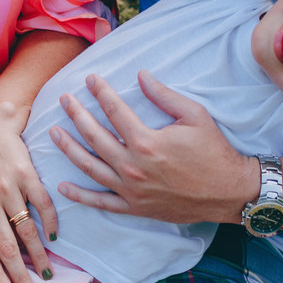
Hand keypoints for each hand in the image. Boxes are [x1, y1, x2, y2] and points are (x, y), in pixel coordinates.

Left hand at [49, 70, 255, 223]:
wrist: (228, 192)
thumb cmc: (214, 151)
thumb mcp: (195, 115)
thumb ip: (164, 95)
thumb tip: (141, 74)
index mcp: (147, 141)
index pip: (115, 111)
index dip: (100, 92)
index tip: (89, 79)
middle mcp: (133, 166)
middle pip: (94, 136)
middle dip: (76, 115)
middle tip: (63, 100)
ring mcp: (131, 190)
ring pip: (90, 167)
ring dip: (69, 149)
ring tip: (53, 133)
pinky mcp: (135, 208)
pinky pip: (101, 203)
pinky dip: (80, 195)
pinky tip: (63, 185)